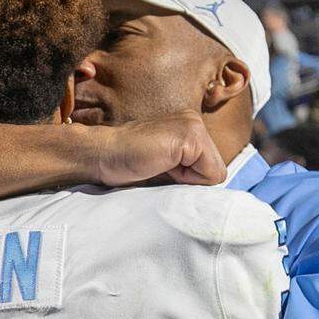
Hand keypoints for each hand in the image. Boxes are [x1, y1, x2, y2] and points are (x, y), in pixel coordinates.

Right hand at [94, 111, 226, 186]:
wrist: (102, 155)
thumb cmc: (126, 166)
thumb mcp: (165, 167)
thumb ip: (187, 169)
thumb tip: (209, 197)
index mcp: (188, 127)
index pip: (210, 167)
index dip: (187, 179)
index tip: (160, 169)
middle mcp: (194, 120)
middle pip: (216, 170)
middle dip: (190, 179)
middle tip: (159, 167)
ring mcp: (194, 125)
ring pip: (215, 172)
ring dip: (187, 179)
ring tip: (159, 165)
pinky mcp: (191, 135)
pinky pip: (209, 173)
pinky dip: (187, 178)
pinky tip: (162, 163)